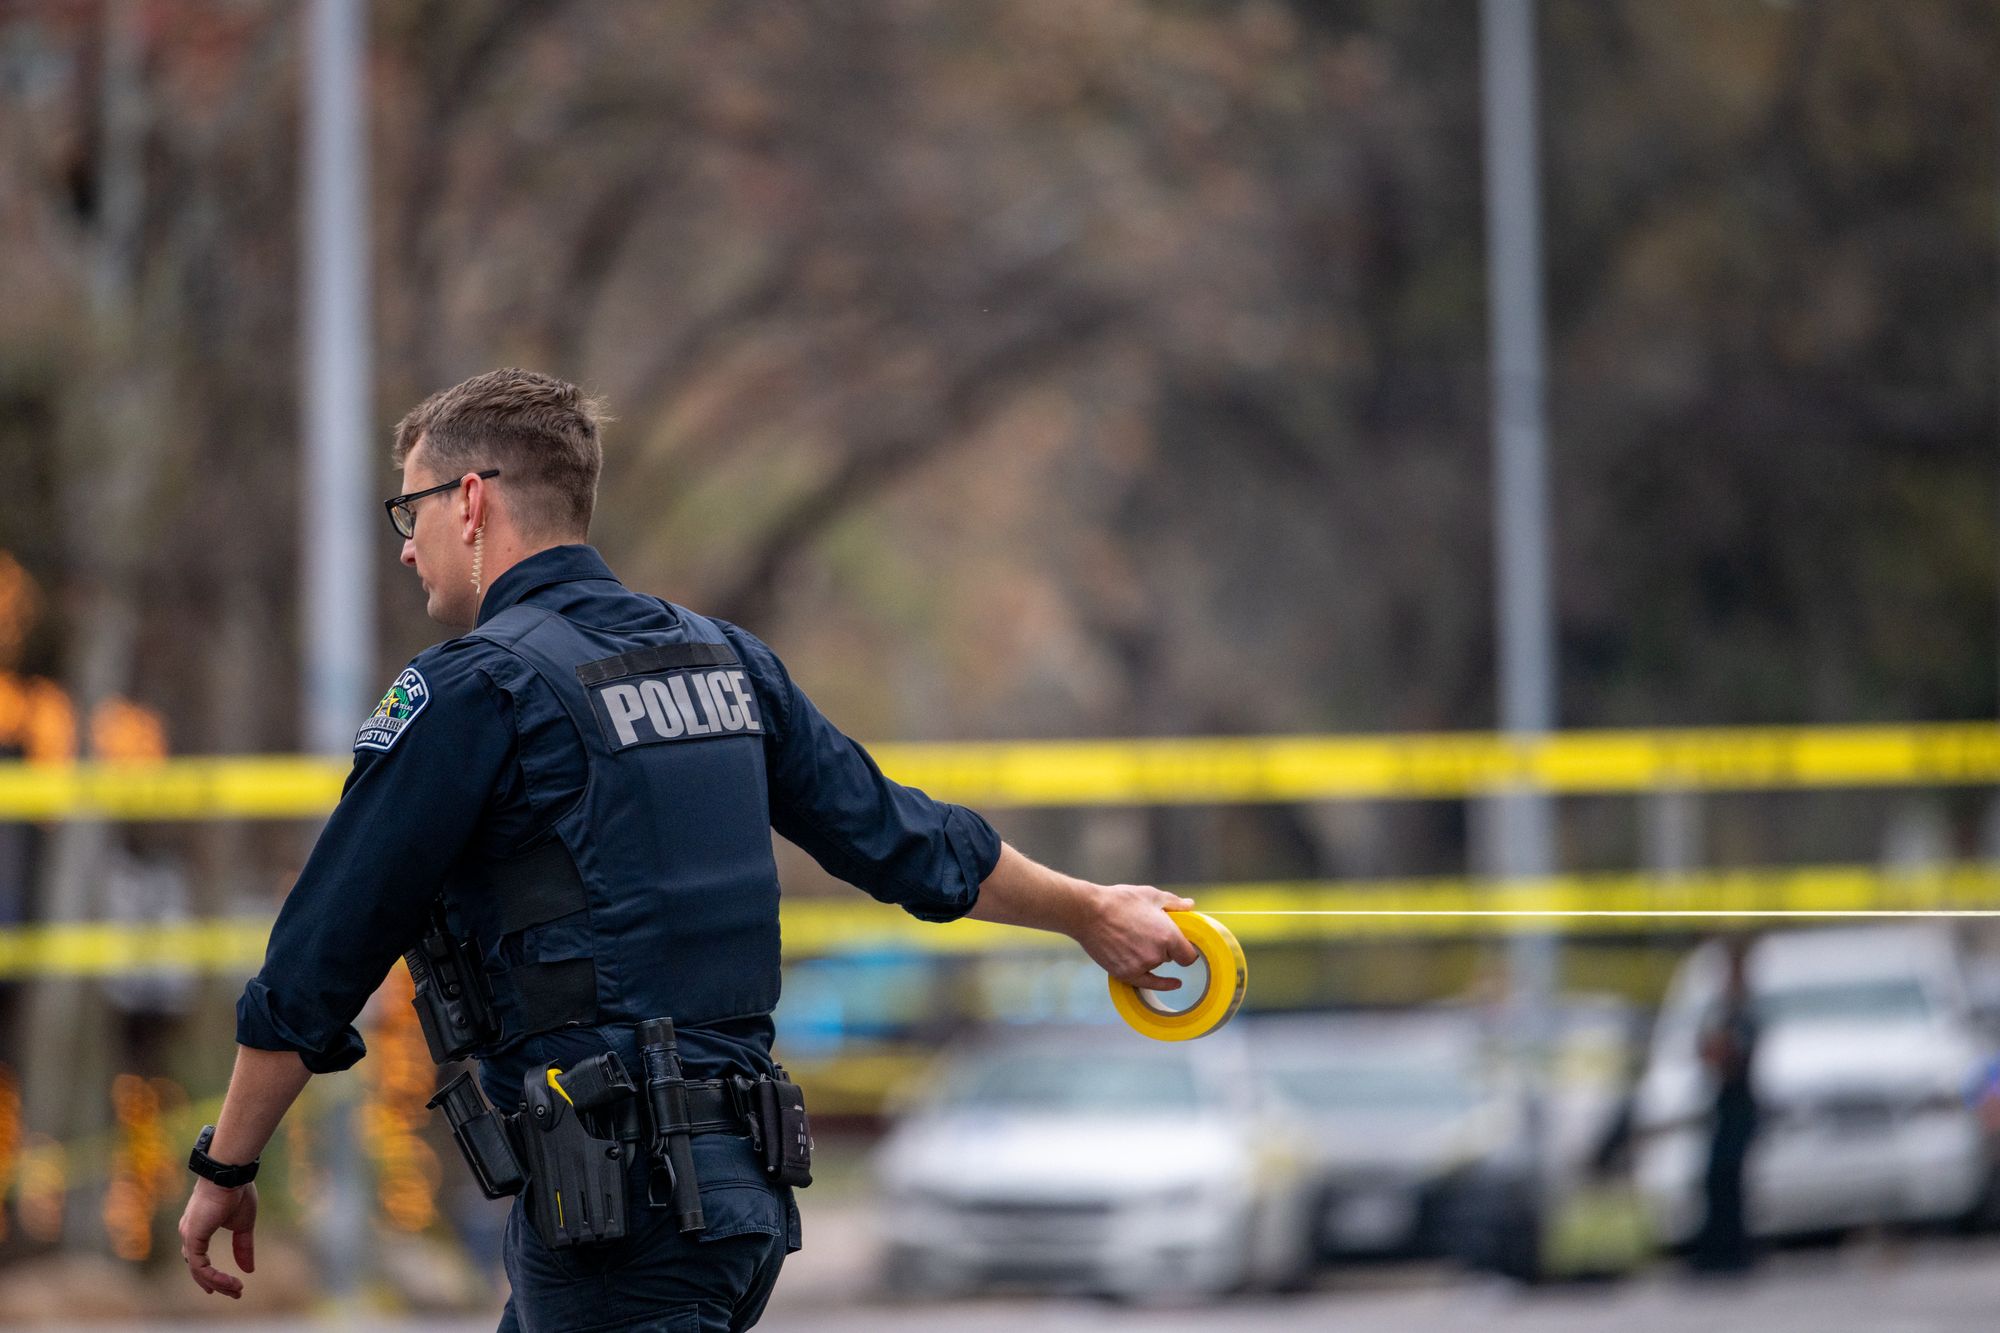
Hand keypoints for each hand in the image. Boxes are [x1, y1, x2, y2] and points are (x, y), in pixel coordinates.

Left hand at [178, 1178, 256, 1297]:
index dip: (210, 1273)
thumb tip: (249, 1269)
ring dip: (218, 1282)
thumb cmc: (236, 1192)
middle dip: (215, 1283)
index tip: (228, 1284)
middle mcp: (189, 1233)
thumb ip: (243, 1247)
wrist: (230, 1175)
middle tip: (234, 1292)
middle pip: (197, 1268)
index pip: (198, 1258)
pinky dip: (214, 1277)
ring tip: (236, 1289)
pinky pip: (200, 1267)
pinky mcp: (192, 1238)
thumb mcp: (243, 1225)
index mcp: (198, 1227)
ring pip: (198, 1271)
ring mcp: (188, 1236)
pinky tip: (228, 1281)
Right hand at [1074, 883, 1200, 989]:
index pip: (1189, 955)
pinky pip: (1148, 982)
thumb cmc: (1119, 901)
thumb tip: (1190, 905)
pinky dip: (1160, 982)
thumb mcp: (1150, 895)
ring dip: (1151, 956)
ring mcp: (1141, 966)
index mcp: (1168, 936)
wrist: (1087, 913)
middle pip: (1171, 958)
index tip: (1184, 945)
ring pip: (1156, 965)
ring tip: (1132, 936)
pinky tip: (1175, 983)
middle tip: (1148, 931)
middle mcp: (1157, 954)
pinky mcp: (1125, 974)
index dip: (1187, 949)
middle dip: (1165, 947)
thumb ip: (1174, 903)